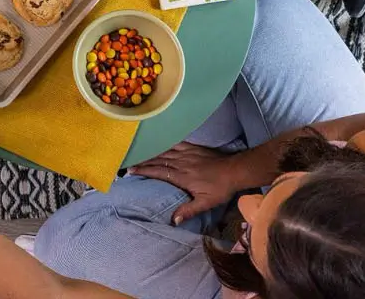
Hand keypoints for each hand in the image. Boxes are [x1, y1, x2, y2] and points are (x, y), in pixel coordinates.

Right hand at [128, 142, 253, 224]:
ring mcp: (187, 154)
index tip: (130, 170)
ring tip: (139, 153)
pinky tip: (160, 143)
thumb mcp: (205, 203)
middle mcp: (181, 163)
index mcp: (182, 177)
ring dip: (151, 152)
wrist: (235, 170)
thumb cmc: (220, 188)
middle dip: (143, 161)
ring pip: (165, 152)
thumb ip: (188, 210)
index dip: (144, 171)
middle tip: (129, 161)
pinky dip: (166, 144)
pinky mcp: (193, 148)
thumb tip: (173, 220)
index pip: (158, 172)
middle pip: (158, 160)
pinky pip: (176, 144)